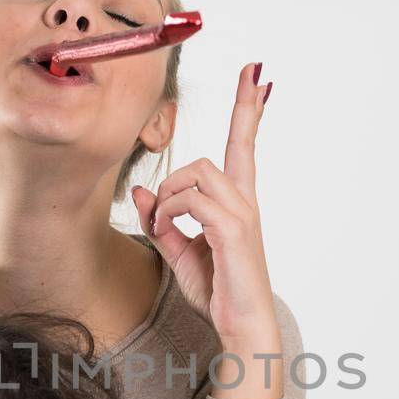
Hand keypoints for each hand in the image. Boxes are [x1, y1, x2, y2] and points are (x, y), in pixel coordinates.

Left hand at [131, 61, 275, 347]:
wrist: (242, 326)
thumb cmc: (218, 292)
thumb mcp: (179, 252)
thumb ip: (161, 219)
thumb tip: (143, 189)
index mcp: (238, 202)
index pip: (245, 144)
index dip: (249, 107)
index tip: (256, 72)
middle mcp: (245, 202)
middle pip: (207, 158)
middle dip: (175, 181)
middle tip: (162, 218)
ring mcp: (242, 214)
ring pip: (197, 173)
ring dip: (170, 198)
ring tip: (166, 229)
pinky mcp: (232, 230)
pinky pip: (190, 201)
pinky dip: (169, 213)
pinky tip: (168, 232)